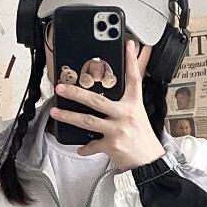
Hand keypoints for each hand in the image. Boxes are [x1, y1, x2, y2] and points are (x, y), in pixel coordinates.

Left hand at [49, 39, 165, 169]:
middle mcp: (125, 115)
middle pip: (96, 100)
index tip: (128, 45)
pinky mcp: (112, 145)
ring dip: (69, 117)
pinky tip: (79, 148)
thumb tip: (109, 97)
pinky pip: (92, 145)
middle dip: (76, 93)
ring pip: (88, 121)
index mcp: (134, 104)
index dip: (131, 60)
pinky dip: (85, 148)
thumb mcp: (138, 116)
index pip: (134, 79)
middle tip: (61, 87)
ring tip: (56, 113)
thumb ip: (125, 104)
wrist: (150, 162)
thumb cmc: (142, 139)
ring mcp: (117, 130)